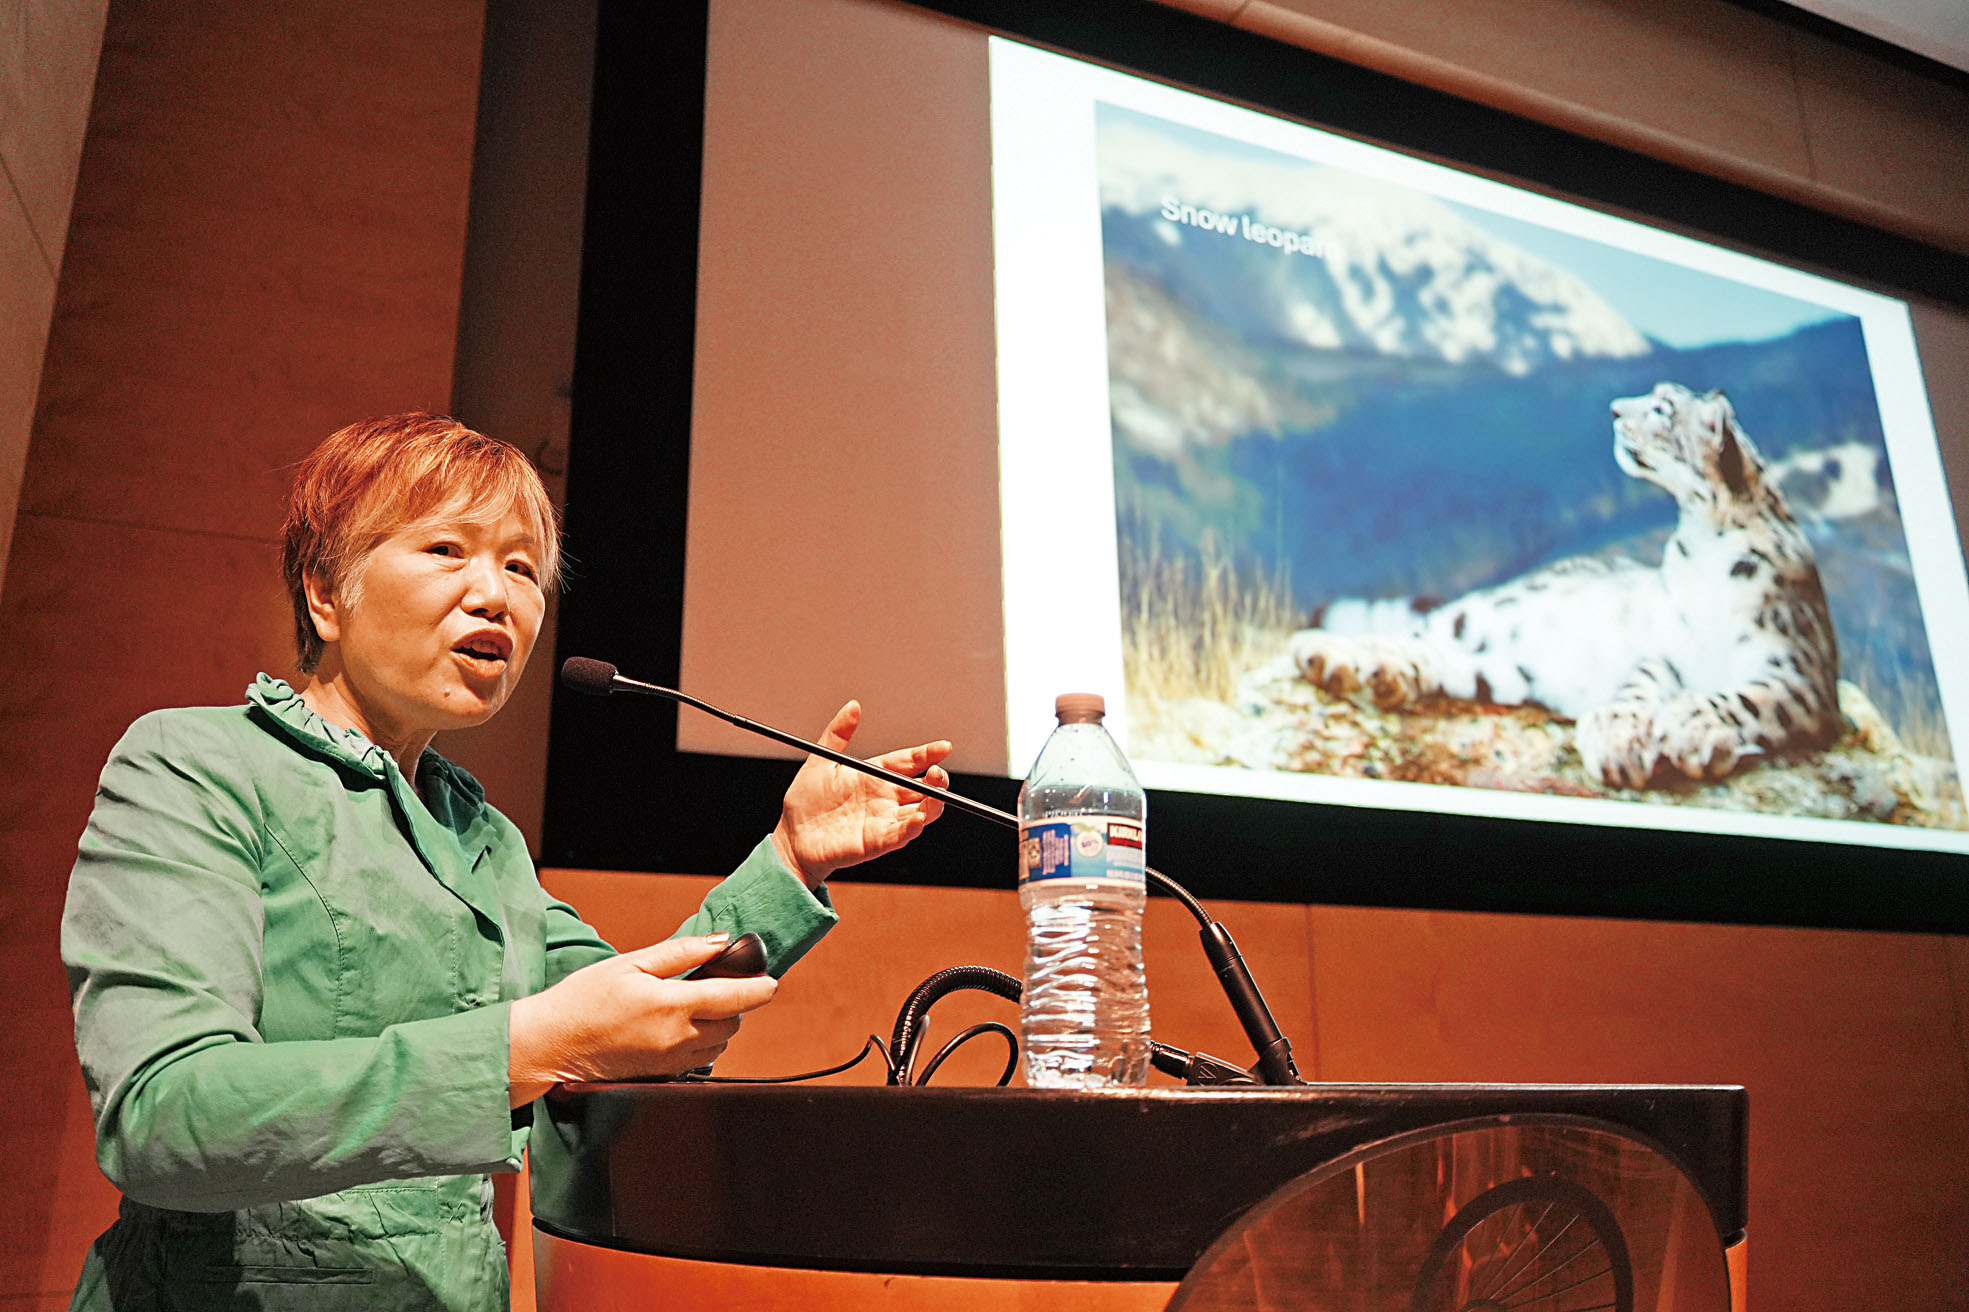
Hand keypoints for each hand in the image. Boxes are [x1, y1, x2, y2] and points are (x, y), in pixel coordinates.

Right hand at [507, 935, 776, 1104]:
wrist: (550, 1046)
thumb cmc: (582, 1000)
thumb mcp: (630, 964)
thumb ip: (680, 952)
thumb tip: (719, 942)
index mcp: (672, 1005)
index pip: (735, 998)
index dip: (759, 988)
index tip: (770, 981)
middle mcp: (677, 1038)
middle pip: (732, 1023)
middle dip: (734, 1004)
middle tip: (715, 985)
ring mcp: (670, 1062)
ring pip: (718, 1045)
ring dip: (718, 1025)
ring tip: (692, 1006)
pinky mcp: (661, 1076)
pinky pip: (698, 1061)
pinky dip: (700, 1044)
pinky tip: (677, 1028)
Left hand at [771, 700, 951, 886]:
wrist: (791, 836)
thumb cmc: (805, 803)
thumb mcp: (820, 762)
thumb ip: (837, 734)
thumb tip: (852, 707)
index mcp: (874, 776)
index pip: (909, 762)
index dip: (928, 754)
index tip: (943, 747)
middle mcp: (884, 797)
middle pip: (924, 787)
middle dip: (938, 780)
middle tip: (937, 772)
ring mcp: (884, 820)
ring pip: (922, 812)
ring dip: (934, 804)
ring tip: (936, 794)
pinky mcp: (877, 841)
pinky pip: (901, 834)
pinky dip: (913, 827)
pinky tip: (918, 817)